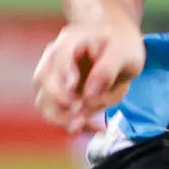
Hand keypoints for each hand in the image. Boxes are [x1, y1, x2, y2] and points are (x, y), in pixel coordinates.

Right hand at [32, 16, 143, 133]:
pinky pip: (55, 113)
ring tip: (91, 126)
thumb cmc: (121, 46)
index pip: (58, 58)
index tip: (76, 99)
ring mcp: (52, 76)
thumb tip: (88, 95)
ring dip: (65, 118)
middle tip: (84, 119)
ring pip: (45, 102)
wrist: (118, 44)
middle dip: (64, 104)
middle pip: (44, 82)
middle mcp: (54, 57)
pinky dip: (72, 123)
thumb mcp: (124, 54)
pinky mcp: (56, 94)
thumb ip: (107, 70)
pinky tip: (93, 128)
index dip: (64, 79)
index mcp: (71, 41)